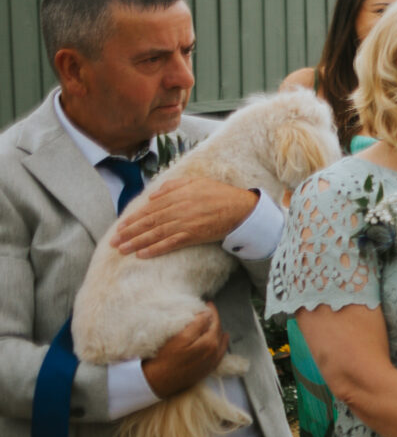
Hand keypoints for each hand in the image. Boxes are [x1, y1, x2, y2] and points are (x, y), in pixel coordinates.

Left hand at [114, 179, 258, 258]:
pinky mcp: (193, 235)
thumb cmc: (220, 194)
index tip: (120, 226)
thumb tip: (153, 195)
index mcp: (178, 195)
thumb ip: (173, 185)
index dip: (133, 218)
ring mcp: (185, 223)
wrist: (241, 208)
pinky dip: (155, 249)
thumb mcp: (197, 181)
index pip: (149, 208)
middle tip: (114, 241)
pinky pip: (170, 243)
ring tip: (122, 249)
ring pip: (155, 233)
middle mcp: (178, 209)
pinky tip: (142, 254)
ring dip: (137, 242)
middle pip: (149, 222)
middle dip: (129, 232)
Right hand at [141, 306, 228, 399]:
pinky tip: (217, 340)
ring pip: (220, 342)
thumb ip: (197, 325)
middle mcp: (215, 353)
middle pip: (219, 331)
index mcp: (210, 343)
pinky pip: (220, 353)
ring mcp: (212, 362)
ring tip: (211, 323)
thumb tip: (208, 314)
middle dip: (214, 320)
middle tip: (208, 312)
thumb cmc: (166, 358)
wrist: (159, 381)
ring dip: (217, 331)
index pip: (215, 322)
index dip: (212, 312)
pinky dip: (220, 344)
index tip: (208, 304)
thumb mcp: (179, 338)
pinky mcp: (208, 369)